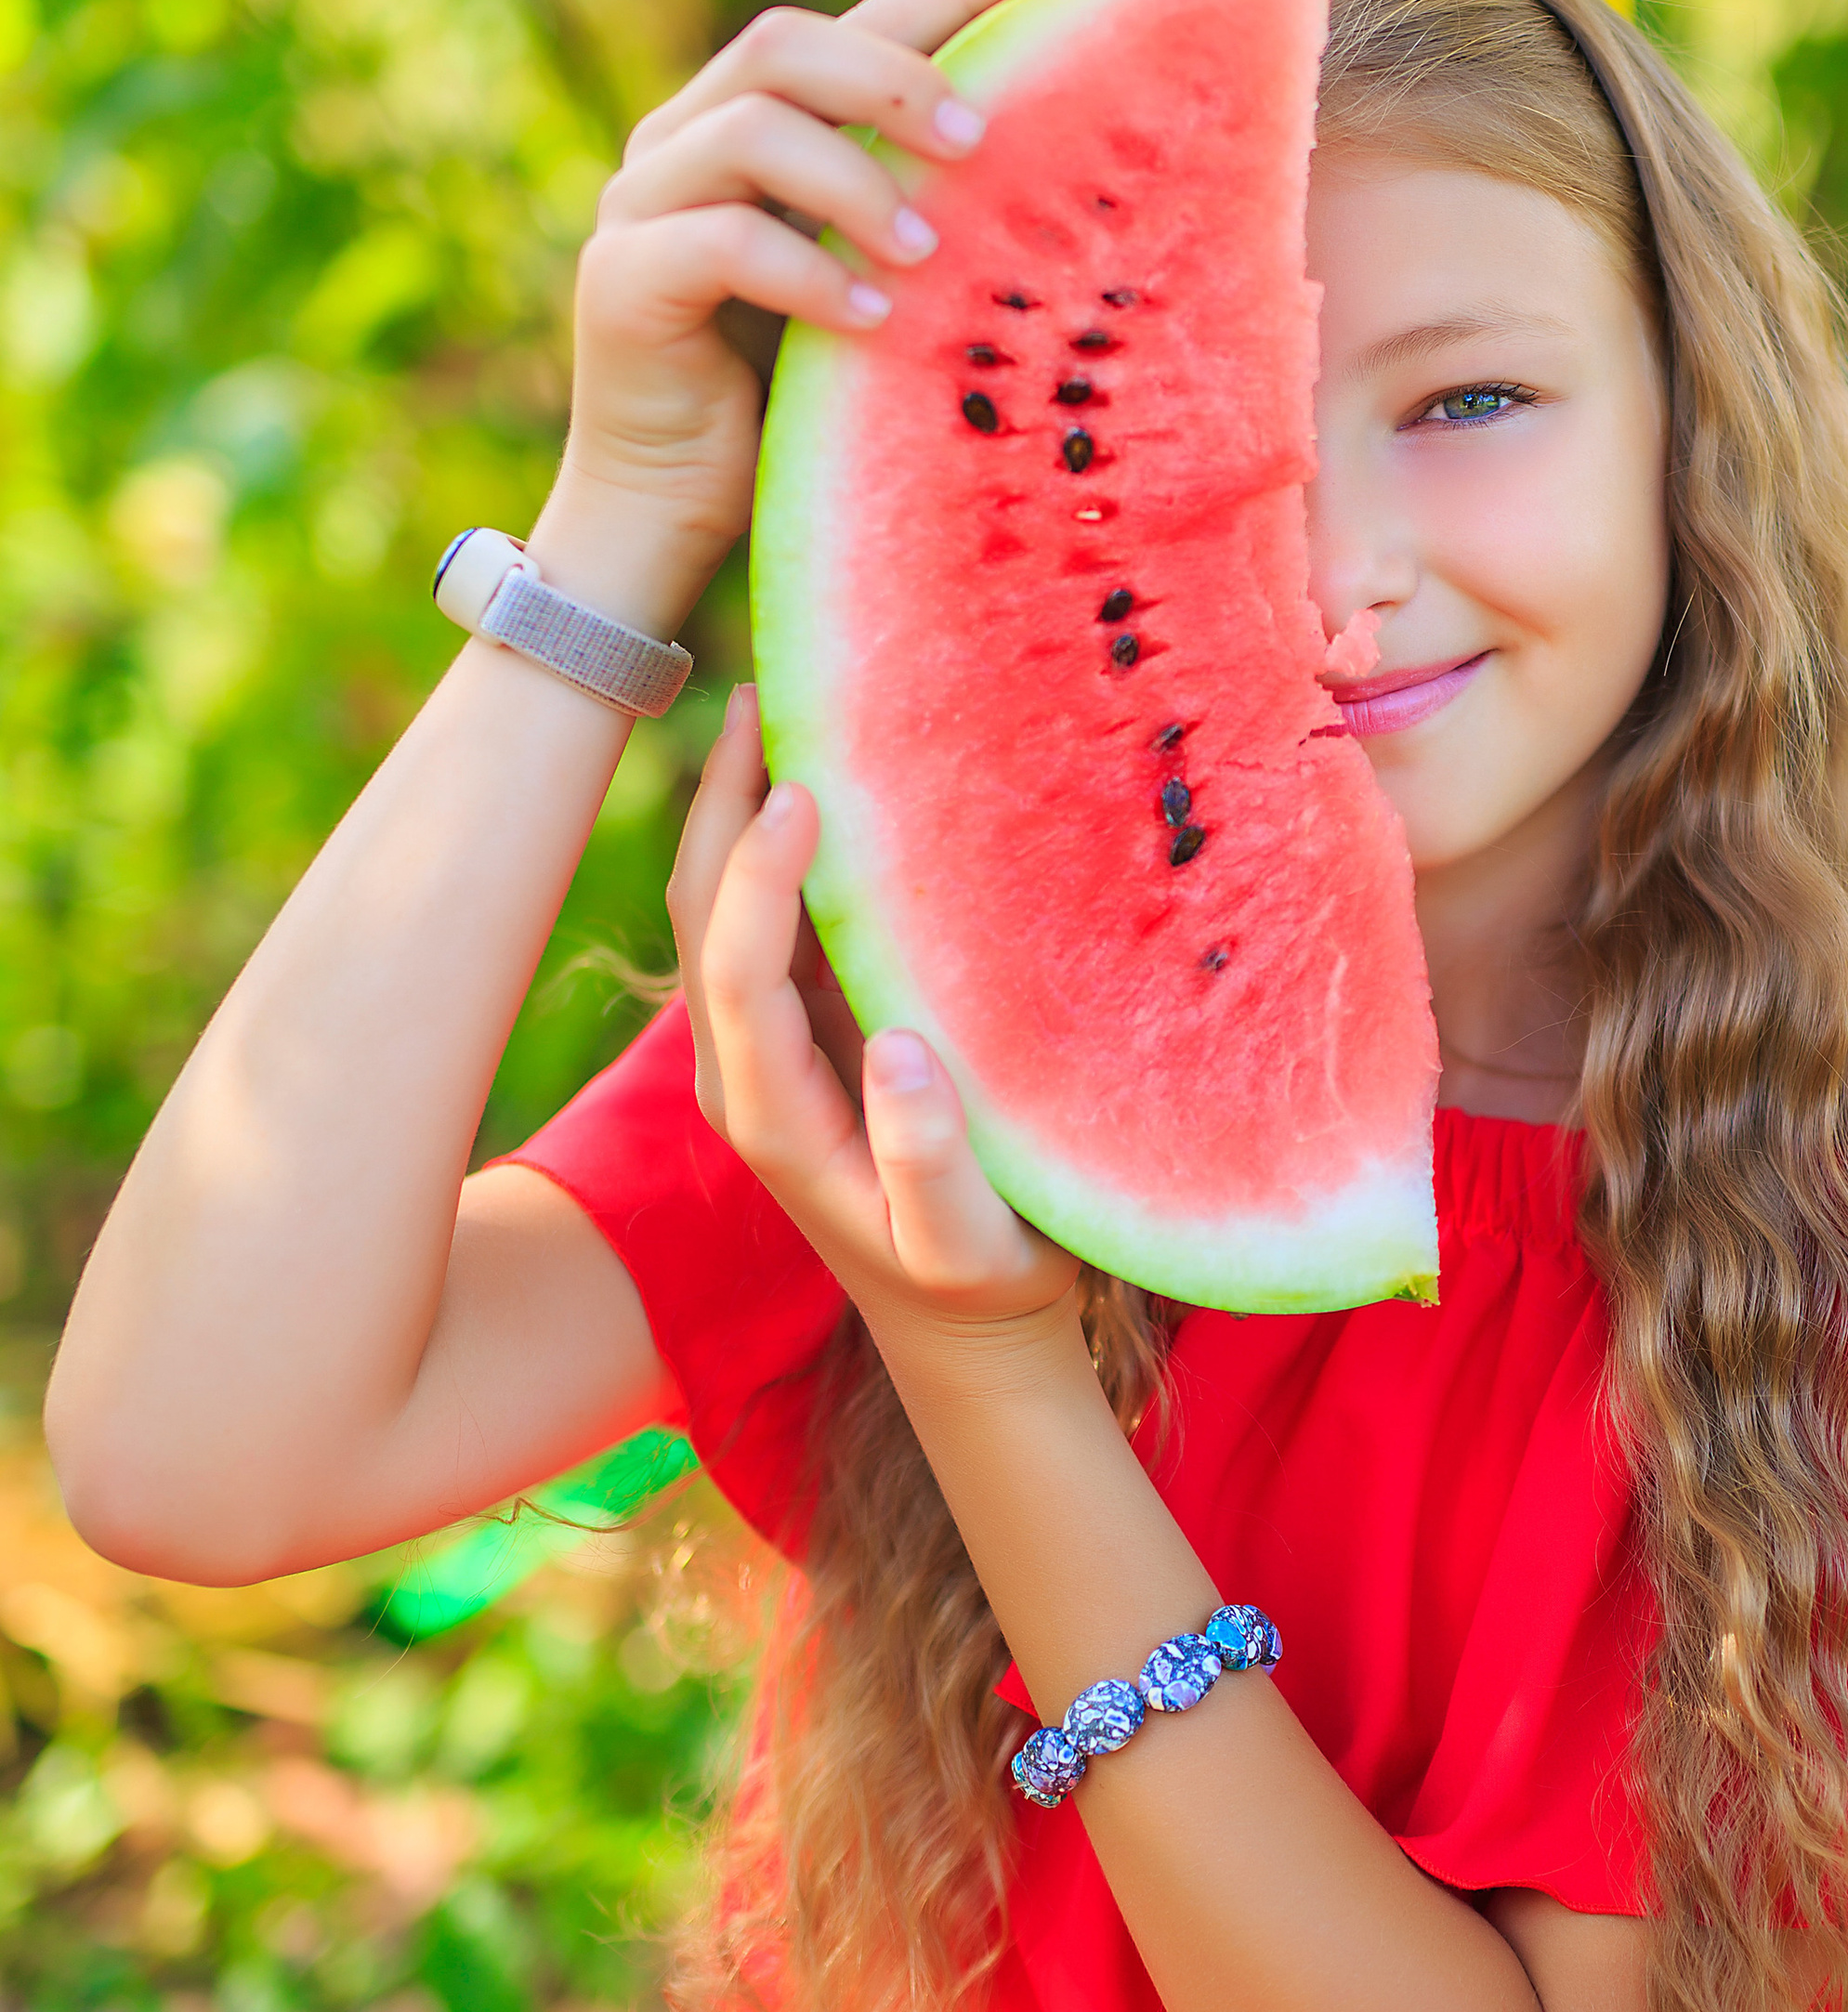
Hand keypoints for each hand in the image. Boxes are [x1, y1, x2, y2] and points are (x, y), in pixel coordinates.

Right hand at [546, 0, 1055, 628]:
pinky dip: (810, 276)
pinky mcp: (620, 282)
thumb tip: (1038, 160)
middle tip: (979, 142)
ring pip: (751, 131)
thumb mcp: (863, 283)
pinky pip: (723, 245)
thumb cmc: (780, 400)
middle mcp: (679, 142)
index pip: (851, 21)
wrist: (663, 512)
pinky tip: (871, 320)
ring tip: (926, 255)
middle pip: (783, 45)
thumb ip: (907, 210)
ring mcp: (638, 205)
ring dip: (855, 184)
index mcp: (743, 122)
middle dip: (893, 79)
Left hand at [669, 691, 1081, 1355]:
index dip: (756, 874)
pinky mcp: (793, 1029)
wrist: (960, 1320)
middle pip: (701, 912)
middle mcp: (740, 1071)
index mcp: (772, 1114)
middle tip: (769, 690)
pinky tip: (822, 773)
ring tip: (784, 703)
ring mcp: (758, 1045)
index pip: (735, 970)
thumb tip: (899, 1052)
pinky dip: (776, 836)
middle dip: (724, 801)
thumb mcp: (970, 1246)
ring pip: (721, 903)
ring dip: (741, 803)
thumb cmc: (982, 1276)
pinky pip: (764, 915)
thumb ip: (930, 1167)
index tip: (804, 788)